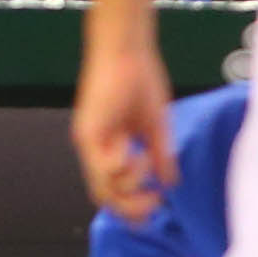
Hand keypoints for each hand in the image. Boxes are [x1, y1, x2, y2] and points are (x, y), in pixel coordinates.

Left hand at [71, 18, 178, 218]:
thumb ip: (160, 154)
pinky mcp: (88, 132)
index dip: (135, 206)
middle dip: (133, 208)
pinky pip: (103, 167)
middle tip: (155, 200)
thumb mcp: (155, 125)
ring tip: (145, 161)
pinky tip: (133, 146)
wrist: (126, 48)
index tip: (158, 201)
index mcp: (109, 148)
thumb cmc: (139, 77)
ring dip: (131, 185)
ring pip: (102, 190)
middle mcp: (96, 149)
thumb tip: (169, 183)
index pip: (115, 191)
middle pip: (106, 199)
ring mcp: (90, 142)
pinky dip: (122, 165)